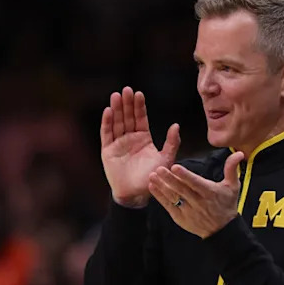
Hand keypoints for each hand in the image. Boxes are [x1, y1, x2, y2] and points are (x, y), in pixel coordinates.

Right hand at [101, 87, 179, 207]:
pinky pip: (106, 134)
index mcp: (143, 139)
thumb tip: (176, 125)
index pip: (140, 118)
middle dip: (127, 104)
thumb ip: (172, 143)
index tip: (139, 94)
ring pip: (117, 122)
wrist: (136, 195)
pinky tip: (108, 110)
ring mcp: (118, 144)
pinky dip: (107, 122)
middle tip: (127, 90)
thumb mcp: (166, 159)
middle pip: (127, 117)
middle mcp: (130, 139)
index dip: (139, 106)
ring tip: (116, 95)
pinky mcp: (108, 151)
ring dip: (116, 109)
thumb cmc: (152, 178)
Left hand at [149, 152, 244, 237]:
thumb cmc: (227, 205)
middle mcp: (198, 202)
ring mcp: (188, 211)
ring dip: (162, 187)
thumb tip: (238, 153)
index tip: (175, 167)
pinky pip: (169, 206)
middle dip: (169, 179)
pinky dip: (160, 197)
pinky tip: (153, 187)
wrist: (222, 230)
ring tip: (152, 176)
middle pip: (182, 189)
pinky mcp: (181, 218)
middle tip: (159, 169)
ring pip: (173, 197)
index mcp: (209, 193)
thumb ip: (231, 169)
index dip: (185, 175)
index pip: (196, 183)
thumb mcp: (233, 186)